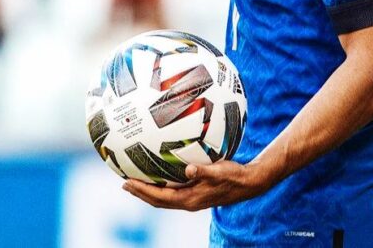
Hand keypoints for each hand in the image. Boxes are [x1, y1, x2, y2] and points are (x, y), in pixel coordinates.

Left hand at [122, 159, 266, 211]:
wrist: (248, 183)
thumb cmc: (233, 176)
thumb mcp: (219, 171)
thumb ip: (203, 171)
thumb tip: (189, 170)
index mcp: (190, 199)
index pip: (160, 197)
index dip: (143, 191)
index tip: (128, 183)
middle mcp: (188, 202)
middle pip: (158, 201)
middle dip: (140, 193)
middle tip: (124, 184)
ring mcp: (191, 199)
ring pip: (164, 198)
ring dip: (148, 192)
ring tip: (135, 183)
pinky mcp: (195, 193)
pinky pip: (172, 193)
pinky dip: (161, 187)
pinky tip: (159, 177)